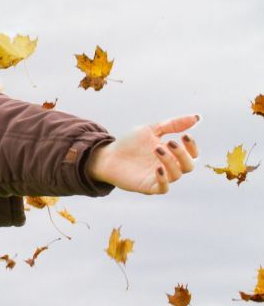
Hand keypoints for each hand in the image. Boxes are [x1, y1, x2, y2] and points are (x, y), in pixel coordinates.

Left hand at [85, 115, 200, 194]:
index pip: (192, 154)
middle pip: (188, 166)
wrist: (108, 155)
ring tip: (157, 149)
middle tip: (170, 142)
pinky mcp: (148, 187)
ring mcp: (160, 177)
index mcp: (172, 154)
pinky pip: (163, 188)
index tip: (185, 135)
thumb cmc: (130, 143)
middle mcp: (169, 167)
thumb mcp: (151, 130)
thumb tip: (197, 117)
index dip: (192, 146)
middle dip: (183, 154)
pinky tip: (157, 168)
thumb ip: (172, 125)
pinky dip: (163, 180)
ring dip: (170, 162)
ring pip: (177, 175)